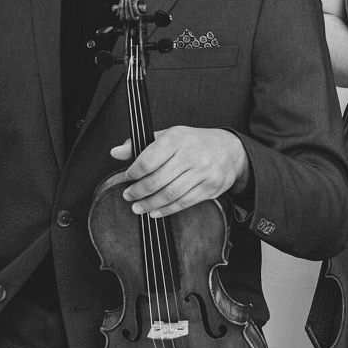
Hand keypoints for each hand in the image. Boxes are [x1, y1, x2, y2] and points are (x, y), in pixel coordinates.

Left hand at [111, 126, 250, 218]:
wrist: (231, 150)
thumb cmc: (196, 143)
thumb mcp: (170, 136)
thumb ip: (142, 145)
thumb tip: (116, 152)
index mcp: (177, 139)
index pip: (148, 160)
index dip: (133, 172)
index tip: (128, 177)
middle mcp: (191, 155)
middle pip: (157, 180)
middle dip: (138, 191)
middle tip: (129, 195)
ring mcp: (202, 172)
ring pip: (170, 194)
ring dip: (150, 204)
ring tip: (138, 207)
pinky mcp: (210, 187)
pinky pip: (184, 202)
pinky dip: (167, 210)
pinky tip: (156, 211)